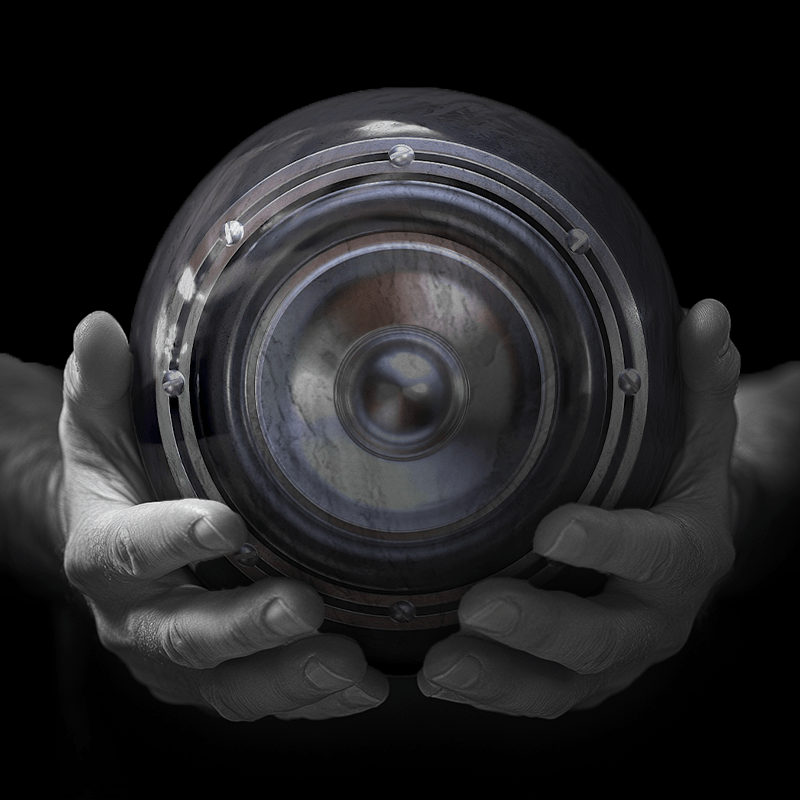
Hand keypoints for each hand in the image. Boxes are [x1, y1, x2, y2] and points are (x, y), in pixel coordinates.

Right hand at [58, 311, 387, 720]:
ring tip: (348, 666)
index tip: (226, 522)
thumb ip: (98, 387)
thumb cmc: (117, 483)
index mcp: (105, 553)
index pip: (129, 549)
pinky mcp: (215, 681)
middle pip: (183, 635)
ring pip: (227, 686)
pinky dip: (311, 701)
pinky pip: (258, 699)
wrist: (112, 553)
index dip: (172, 537)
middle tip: (304, 607)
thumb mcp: (98, 432)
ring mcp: (176, 661)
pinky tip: (362, 686)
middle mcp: (136, 619)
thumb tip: (97, 325)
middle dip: (245, 626)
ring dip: (288, 679)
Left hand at [417, 298, 739, 715]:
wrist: (689, 543)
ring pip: (561, 684)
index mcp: (686, 552)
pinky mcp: (579, 674)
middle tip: (478, 606)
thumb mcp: (700, 428)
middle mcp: (653, 616)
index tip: (552, 529)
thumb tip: (707, 313)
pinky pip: (536, 693)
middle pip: (601, 637)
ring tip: (441, 666)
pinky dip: (490, 691)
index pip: (654, 552)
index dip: (608, 545)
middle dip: (540, 626)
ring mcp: (614, 654)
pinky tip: (437, 675)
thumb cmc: (681, 478)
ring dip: (500, 679)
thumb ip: (701, 378)